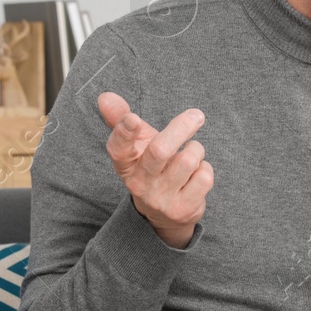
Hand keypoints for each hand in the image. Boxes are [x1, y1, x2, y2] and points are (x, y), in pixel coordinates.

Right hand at [97, 92, 212, 248]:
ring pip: (188, 160)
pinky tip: (197, 173)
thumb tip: (105, 96)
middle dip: (181, 127)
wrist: (165, 214)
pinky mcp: (182, 208)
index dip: (124, 133)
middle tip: (196, 115)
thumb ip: (121, 119)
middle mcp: (140, 183)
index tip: (133, 118)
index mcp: (125, 165)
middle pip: (160, 151)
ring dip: (196, 149)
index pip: (118, 150)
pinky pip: (203, 177)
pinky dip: (205, 168)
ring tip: (191, 153)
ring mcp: (161, 199)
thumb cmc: (151, 167)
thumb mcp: (136, 145)